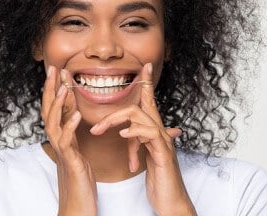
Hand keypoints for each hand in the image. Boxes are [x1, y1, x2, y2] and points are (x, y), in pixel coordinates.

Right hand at [41, 66, 96, 215]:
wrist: (76, 207)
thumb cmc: (78, 180)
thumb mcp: (76, 151)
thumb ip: (73, 133)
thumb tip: (73, 115)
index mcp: (61, 137)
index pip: (55, 109)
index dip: (55, 89)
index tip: (58, 70)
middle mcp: (57, 142)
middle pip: (48, 111)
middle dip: (50, 90)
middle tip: (53, 69)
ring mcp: (61, 152)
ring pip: (53, 124)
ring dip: (58, 105)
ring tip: (64, 87)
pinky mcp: (69, 162)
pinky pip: (67, 143)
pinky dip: (70, 127)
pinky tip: (77, 116)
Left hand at [90, 63, 196, 215]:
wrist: (172, 200)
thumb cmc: (159, 178)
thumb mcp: (145, 155)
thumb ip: (138, 140)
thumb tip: (129, 131)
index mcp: (153, 131)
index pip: (149, 101)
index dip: (147, 83)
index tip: (145, 67)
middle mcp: (160, 132)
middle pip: (139, 106)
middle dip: (113, 112)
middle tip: (94, 127)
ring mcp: (163, 141)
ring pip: (141, 116)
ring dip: (116, 121)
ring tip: (98, 131)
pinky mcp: (163, 153)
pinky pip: (149, 134)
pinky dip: (135, 132)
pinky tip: (123, 135)